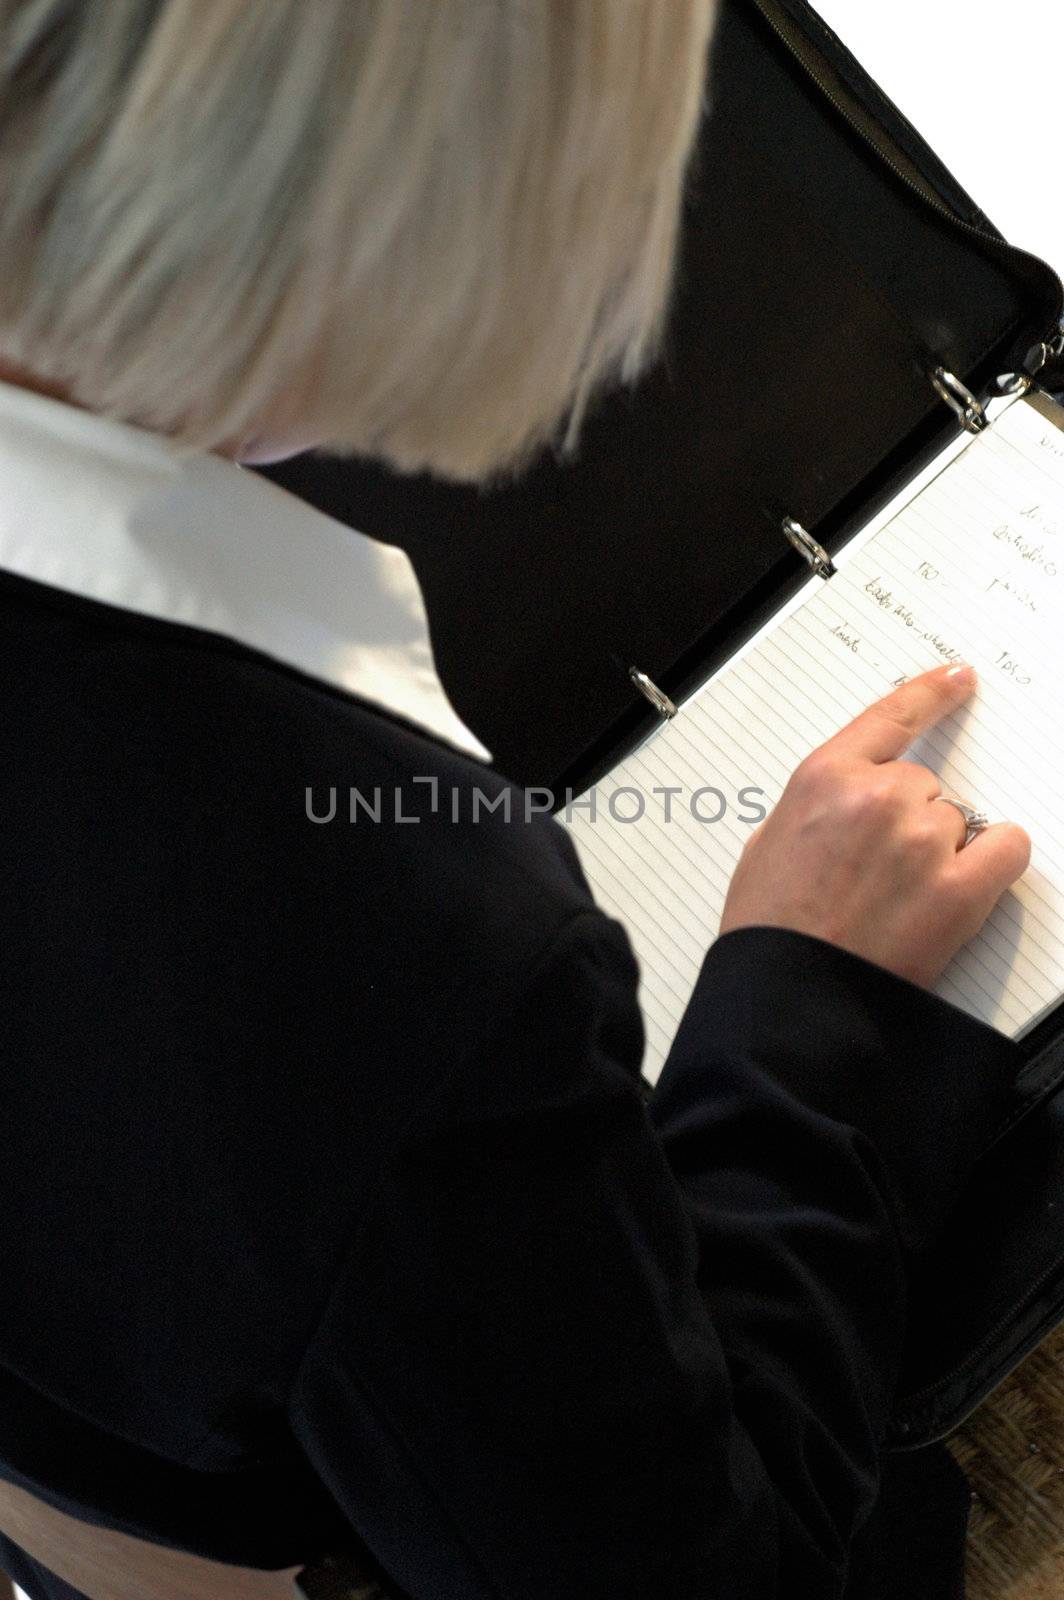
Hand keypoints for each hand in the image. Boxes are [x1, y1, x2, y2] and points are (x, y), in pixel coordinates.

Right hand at [718, 664, 1030, 987]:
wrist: (788, 996)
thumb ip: (815, 808)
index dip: (931, 695)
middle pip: (924, 786)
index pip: (892, 717)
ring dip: (939, 850)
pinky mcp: (959, 890)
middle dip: (906, 821)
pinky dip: (994, 860)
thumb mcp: (766, 845)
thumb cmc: (770, 929)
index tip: (958, 679)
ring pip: (957, 820)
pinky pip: (1006, 848)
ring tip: (899, 898)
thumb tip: (846, 806)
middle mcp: (878, 798)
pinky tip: (965, 883)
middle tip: (876, 873)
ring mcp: (922, 841)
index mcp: (824, 778)